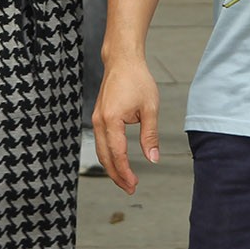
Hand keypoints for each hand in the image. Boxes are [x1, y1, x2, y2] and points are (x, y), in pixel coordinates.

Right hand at [92, 57, 160, 194]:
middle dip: (116, 175)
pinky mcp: (98, 117)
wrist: (122, 60)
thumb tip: (153, 159)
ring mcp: (96, 119)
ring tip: (125, 179)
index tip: (134, 184)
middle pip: (104, 156)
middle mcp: (99, 121)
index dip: (125, 172)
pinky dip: (108, 154)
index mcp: (111, 120)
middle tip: (130, 188)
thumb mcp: (150, 109)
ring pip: (100, 150)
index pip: (117, 154)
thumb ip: (150, 135)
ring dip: (111, 167)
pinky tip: (118, 161)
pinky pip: (100, 141)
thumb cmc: (137, 80)